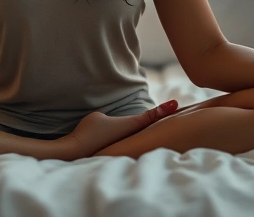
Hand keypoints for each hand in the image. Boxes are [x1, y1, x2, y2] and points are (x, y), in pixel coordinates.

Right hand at [60, 100, 179, 158]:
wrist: (77, 150)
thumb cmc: (89, 131)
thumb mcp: (101, 117)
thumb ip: (113, 118)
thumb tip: (116, 126)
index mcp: (131, 125)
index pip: (151, 116)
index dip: (164, 109)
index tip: (176, 103)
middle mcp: (131, 136)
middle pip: (150, 127)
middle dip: (162, 119)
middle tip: (175, 109)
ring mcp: (124, 144)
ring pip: (140, 135)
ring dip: (150, 130)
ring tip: (164, 124)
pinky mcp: (116, 150)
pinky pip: (130, 141)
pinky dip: (136, 137)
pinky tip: (138, 138)